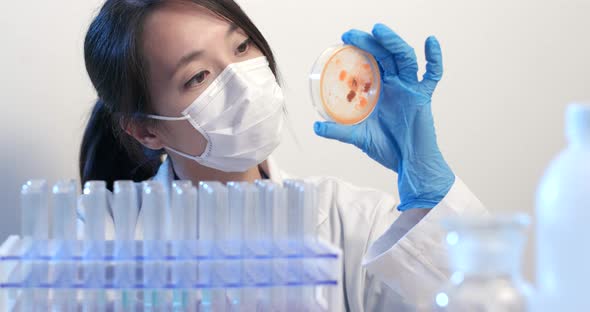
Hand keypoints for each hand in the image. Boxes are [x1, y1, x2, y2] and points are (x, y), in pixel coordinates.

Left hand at [313, 23, 454, 210]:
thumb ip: (338, 131)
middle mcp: (395, 85)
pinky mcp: (423, 97)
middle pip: (384, 55)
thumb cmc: (388, 149)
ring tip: (378, 30)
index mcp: (380, 91)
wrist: (409, 164)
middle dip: (369, 42)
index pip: (370, 63)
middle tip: (350, 35)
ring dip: (393, 42)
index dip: (359, 50)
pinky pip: (432, 74)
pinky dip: (434, 58)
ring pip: (404, 58)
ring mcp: (410, 89)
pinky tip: (430, 41)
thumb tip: (316, 127)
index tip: (344, 41)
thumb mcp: (358, 137)